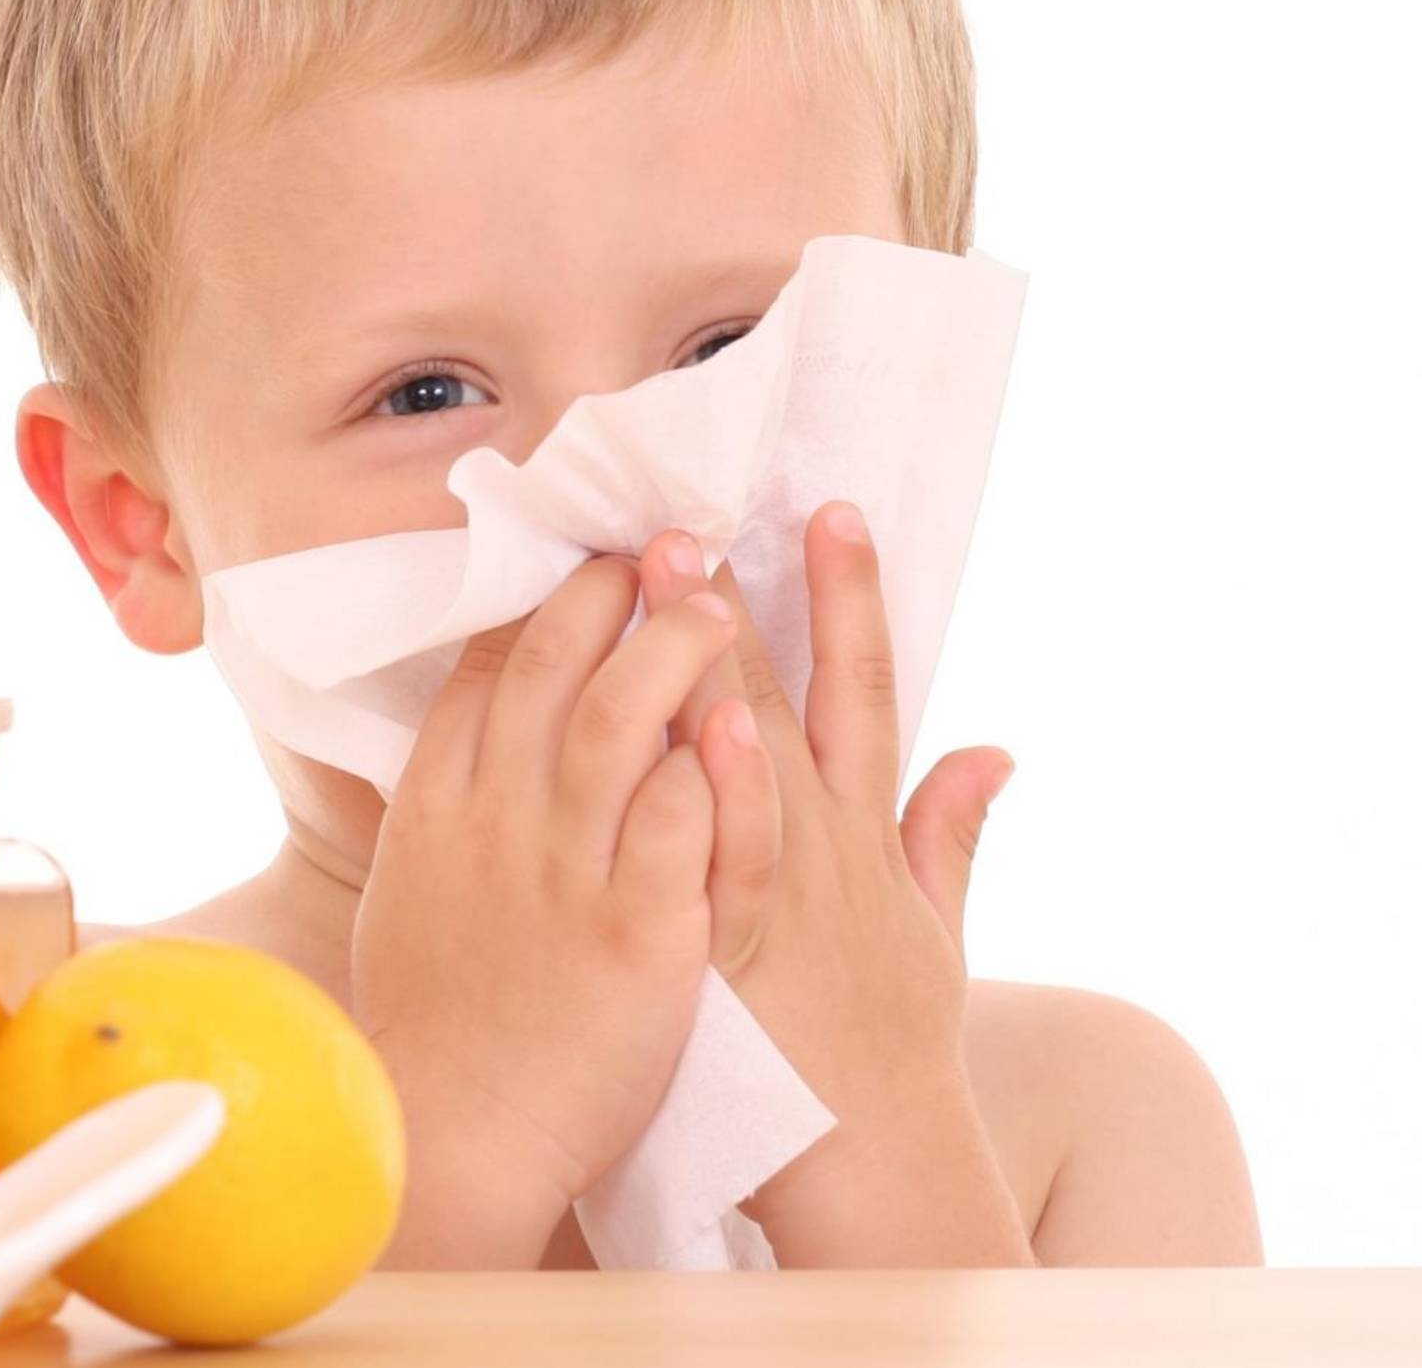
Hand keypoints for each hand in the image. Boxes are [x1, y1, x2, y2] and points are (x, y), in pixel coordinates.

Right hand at [355, 542, 762, 1267]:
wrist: (454, 1130)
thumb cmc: (436, 1020)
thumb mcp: (410, 888)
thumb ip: (442, 805)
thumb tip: (460, 737)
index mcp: (438, 804)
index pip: (493, 667)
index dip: (547, 601)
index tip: (593, 559)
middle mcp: (496, 819)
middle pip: (557, 667)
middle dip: (615, 592)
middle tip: (670, 542)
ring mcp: (564, 871)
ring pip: (625, 720)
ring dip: (677, 649)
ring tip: (722, 604)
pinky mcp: (637, 930)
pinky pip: (683, 823)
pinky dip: (716, 767)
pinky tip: (750, 723)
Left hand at [638, 504, 1030, 1264]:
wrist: (872, 1163)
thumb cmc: (886, 1047)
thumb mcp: (937, 933)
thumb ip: (952, 834)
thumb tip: (996, 748)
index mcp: (865, 832)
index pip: (863, 688)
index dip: (854, 597)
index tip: (834, 509)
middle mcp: (823, 847)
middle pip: (784, 699)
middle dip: (746, 600)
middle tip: (702, 506)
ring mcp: (774, 893)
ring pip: (739, 758)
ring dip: (708, 662)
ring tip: (672, 576)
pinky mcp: (723, 949)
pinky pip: (716, 856)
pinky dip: (719, 791)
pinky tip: (699, 725)